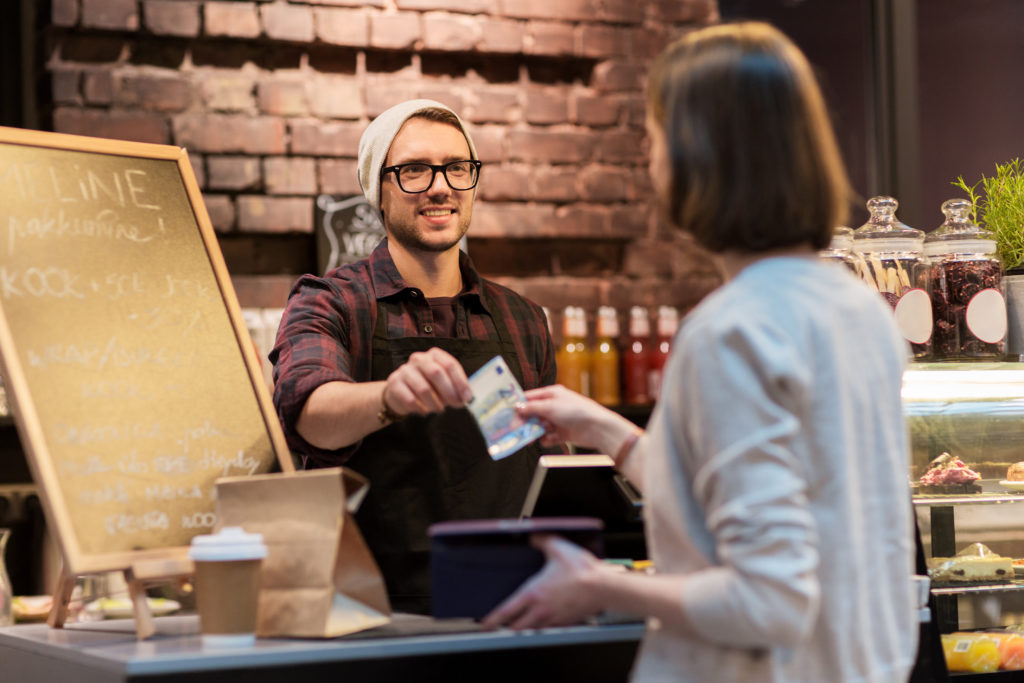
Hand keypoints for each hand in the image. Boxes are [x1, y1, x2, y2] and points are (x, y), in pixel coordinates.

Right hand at [384, 347, 472, 416]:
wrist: (400, 392)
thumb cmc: (427, 386)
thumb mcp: (443, 384)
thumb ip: (455, 387)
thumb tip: (467, 397)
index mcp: (434, 355)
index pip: (450, 364)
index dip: (460, 382)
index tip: (467, 397)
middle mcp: (418, 359)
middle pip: (436, 373)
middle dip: (449, 392)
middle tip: (455, 404)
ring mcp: (405, 370)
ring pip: (424, 388)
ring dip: (435, 403)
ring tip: (439, 409)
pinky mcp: (394, 383)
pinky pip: (410, 399)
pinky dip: (421, 408)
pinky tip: (424, 411)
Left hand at [481, 534, 604, 629]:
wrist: (603, 587)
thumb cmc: (581, 570)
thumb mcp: (557, 547)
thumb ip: (541, 540)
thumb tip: (533, 537)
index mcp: (533, 593)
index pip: (506, 611)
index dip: (492, 619)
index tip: (484, 624)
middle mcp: (540, 610)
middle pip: (516, 627)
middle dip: (506, 626)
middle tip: (500, 624)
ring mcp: (553, 618)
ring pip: (532, 629)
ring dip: (524, 627)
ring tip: (520, 622)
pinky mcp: (565, 622)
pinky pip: (549, 627)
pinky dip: (542, 625)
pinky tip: (544, 617)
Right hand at [516, 385, 614, 447]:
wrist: (596, 428)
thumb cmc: (576, 411)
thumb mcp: (550, 406)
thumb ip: (532, 408)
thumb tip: (517, 407)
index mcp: (552, 395)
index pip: (530, 398)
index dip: (519, 406)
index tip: (507, 414)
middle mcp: (554, 406)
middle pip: (533, 414)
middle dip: (525, 422)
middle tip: (515, 430)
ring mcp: (558, 420)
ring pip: (540, 427)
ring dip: (535, 432)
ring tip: (530, 439)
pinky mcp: (563, 433)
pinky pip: (549, 437)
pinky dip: (546, 440)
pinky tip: (547, 440)